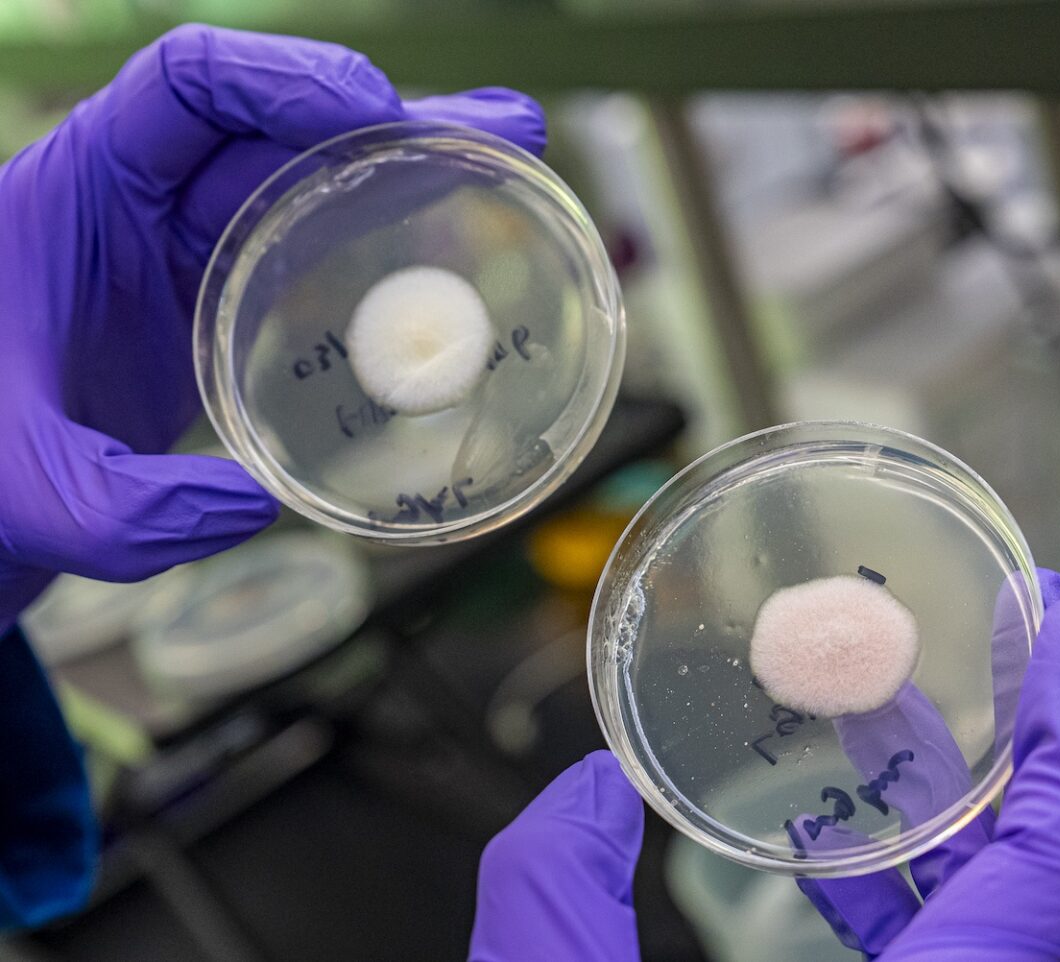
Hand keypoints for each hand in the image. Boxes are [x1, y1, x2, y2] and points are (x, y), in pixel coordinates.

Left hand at [0, 24, 545, 633]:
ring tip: (513, 168)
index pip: (188, 82)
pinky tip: (460, 260)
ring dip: (416, 172)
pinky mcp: (228, 298)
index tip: (376, 116)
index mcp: (81, 188)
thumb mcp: (17, 485)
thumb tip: (245, 508)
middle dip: (396, 124)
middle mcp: (146, 198)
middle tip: (504, 134)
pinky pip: (319, 251)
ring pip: (315, 182)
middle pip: (282, 125)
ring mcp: (192, 247)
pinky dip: (395, 247)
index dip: (284, 76)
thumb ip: (113, 510)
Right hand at [468, 570, 1059, 961]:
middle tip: (1025, 623)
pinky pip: (955, 948)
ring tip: (916, 697)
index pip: (1054, 868)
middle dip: (1045, 732)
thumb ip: (545, 915)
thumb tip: (574, 801)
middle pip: (1050, 874)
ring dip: (971, 795)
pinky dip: (922, 877)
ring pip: (1004, 911)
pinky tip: (855, 836)